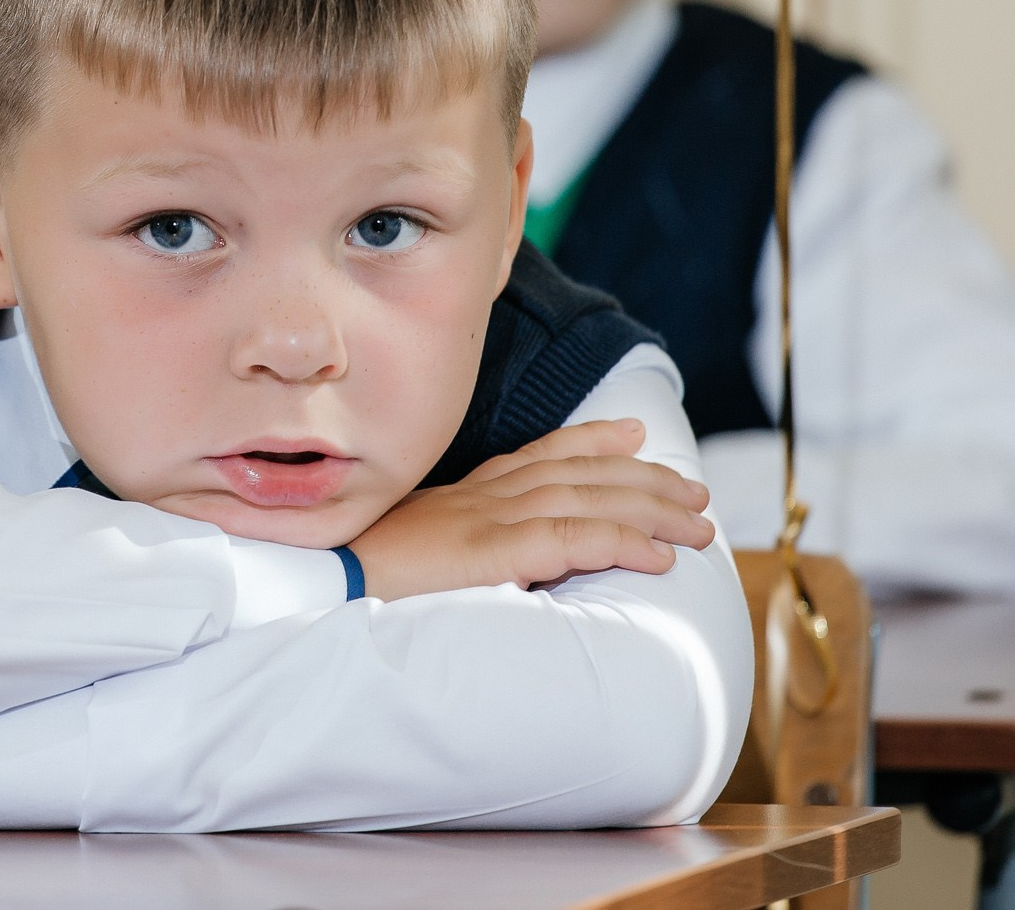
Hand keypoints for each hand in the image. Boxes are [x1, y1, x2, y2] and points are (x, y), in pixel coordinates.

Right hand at [347, 419, 713, 601]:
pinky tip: (661, 556)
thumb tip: (492, 566)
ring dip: (652, 510)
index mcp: (462, 495)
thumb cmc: (355, 578)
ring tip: (699, 522)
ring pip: (589, 501)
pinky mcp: (493, 550)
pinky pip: (574, 539)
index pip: (538, 456)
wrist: (315, 583)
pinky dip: (623, 542)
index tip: (631, 432)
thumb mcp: (412, 556)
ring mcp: (487, 518)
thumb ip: (454, 551)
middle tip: (694, 488)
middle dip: (643, 479)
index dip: (590, 441)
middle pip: (579, 475)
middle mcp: (481, 496)